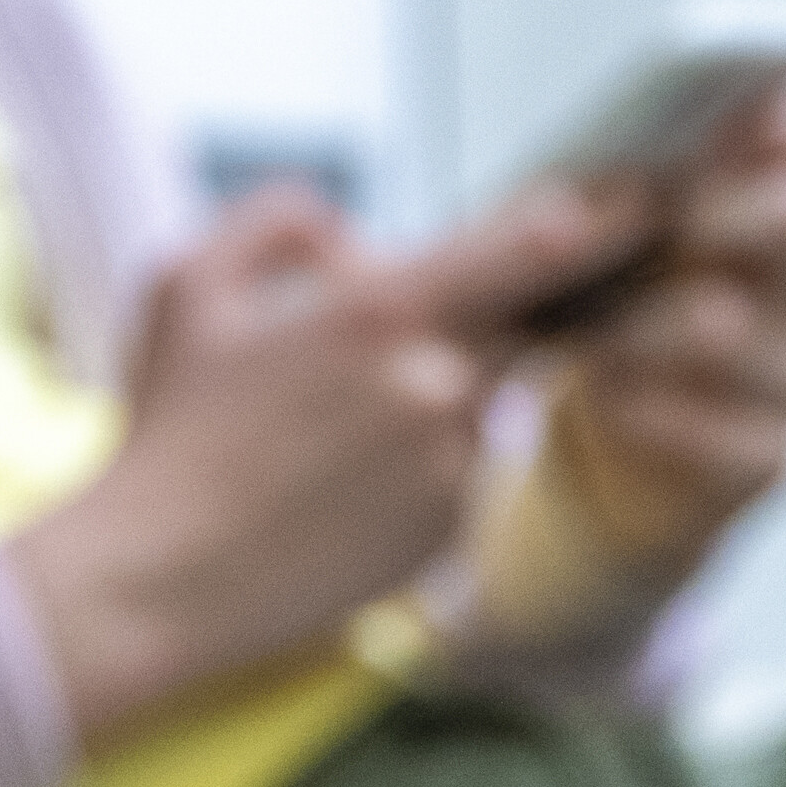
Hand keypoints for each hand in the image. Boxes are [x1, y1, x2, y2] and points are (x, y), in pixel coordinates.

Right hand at [9, 178, 646, 747]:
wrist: (155, 581)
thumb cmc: (165, 430)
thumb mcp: (185, 284)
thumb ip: (276, 220)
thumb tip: (348, 230)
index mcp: (380, 311)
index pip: (529, 246)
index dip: (592, 221)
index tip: (629, 205)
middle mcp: (436, 385)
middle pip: (514, 329)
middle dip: (475, 329)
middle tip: (391, 357)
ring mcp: (450, 465)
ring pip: (478, 403)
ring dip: (428, 404)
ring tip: (324, 447)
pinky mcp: (449, 532)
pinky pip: (459, 476)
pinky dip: (415, 473)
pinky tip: (334, 498)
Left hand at [464, 88, 785, 657]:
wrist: (567, 472)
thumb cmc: (572, 333)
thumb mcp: (556, 256)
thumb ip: (566, 204)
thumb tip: (509, 203)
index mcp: (758, 206)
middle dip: (746, 212)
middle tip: (690, 214)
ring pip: (750, 334)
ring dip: (663, 328)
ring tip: (598, 335)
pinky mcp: (770, 457)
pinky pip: (730, 435)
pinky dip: (658, 415)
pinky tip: (606, 399)